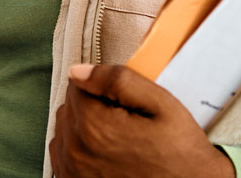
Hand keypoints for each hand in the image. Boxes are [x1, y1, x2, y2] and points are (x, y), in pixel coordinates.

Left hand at [49, 64, 234, 177]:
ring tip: (115, 139)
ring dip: (81, 128)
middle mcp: (76, 152)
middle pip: (68, 108)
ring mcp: (73, 172)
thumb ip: (119, 81)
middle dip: (90, 107)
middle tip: (123, 120)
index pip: (76, 86)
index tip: (123, 103)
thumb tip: (78, 72)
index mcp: (94, 126)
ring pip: (62, 132)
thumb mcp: (162, 105)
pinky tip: (102, 154)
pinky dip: (77, 150)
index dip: (101, 88)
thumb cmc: (180, 150)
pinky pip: (61, 156)